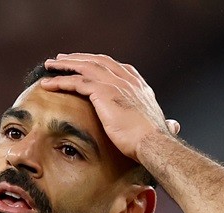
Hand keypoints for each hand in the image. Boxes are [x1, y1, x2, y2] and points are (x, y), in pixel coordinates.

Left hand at [40, 53, 179, 161]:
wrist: (152, 142)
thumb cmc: (154, 140)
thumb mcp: (160, 125)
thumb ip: (164, 122)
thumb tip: (174, 124)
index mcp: (137, 84)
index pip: (114, 66)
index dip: (97, 63)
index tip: (85, 63)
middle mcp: (126, 79)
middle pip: (97, 61)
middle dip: (78, 59)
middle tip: (62, 59)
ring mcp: (115, 83)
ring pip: (84, 67)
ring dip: (65, 65)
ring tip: (50, 66)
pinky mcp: (103, 92)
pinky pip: (76, 82)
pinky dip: (61, 81)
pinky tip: (48, 83)